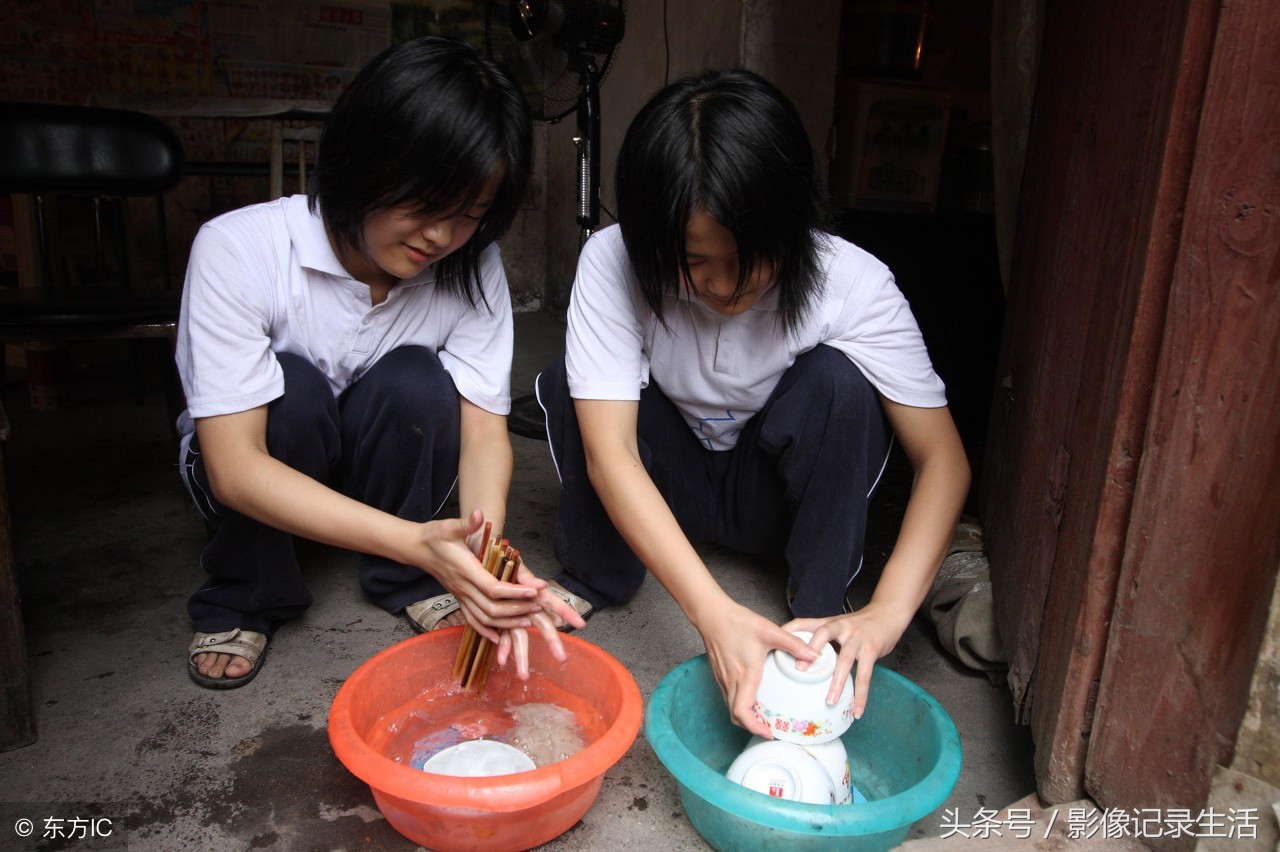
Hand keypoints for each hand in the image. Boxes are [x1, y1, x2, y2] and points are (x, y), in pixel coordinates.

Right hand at [418, 509, 539, 642]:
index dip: (515, 592)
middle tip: (537, 607)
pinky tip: (500, 637)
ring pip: (484, 618)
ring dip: (507, 623)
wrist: (416, 548)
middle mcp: (463, 587)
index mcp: (466, 570)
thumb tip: (479, 514)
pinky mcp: (460, 599)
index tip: (535, 591)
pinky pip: (473, 621)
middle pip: (492, 608)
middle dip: (517, 610)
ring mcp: (461, 596)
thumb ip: (466, 523)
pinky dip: (487, 631)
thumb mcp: (449, 526)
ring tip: (527, 621)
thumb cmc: (435, 536)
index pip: (493, 587)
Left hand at [492, 559, 586, 675]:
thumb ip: (524, 576)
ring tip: (523, 675)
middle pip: (541, 624)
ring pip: (520, 635)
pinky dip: (502, 646)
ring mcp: (512, 612)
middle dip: (551, 642)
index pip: (552, 602)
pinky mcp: (498, 616)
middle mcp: (525, 603)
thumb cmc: (496, 555)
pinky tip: (501, 660)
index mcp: (531, 590)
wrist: (475, 552)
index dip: (566, 612)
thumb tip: (541, 586)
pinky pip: (502, 634)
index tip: (581, 624)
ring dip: (521, 655)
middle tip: (562, 659)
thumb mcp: (510, 561)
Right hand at [697, 600, 819, 737]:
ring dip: (745, 717)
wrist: (712, 614)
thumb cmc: (738, 622)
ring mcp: (722, 679)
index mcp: (745, 675)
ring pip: (730, 708)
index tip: (769, 732)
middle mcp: (731, 681)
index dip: (754, 727)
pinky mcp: (719, 674)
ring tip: (763, 716)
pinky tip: (752, 697)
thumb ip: (794, 644)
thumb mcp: (770, 631)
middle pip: (736, 716)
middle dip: (752, 727)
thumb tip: (815, 655)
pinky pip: (728, 698)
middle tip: (770, 728)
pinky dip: (739, 705)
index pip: (742, 712)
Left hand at [785, 600, 912, 719]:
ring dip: (837, 681)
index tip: (774, 646)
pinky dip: (861, 695)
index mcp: (828, 622)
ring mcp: (857, 638)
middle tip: (799, 670)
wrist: (888, 614)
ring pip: (845, 659)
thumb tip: (797, 657)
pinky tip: (856, 710)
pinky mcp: (871, 649)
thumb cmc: (859, 624)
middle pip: (823, 634)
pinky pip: (866, 675)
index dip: (788, 631)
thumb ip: (819, 638)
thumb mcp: (837, 625)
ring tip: (830, 701)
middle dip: (810, 651)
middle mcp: (841, 627)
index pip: (803, 622)